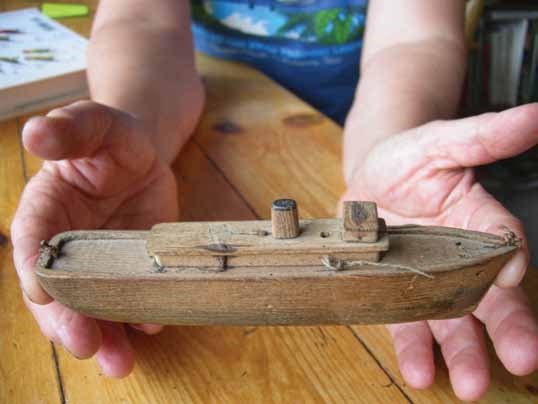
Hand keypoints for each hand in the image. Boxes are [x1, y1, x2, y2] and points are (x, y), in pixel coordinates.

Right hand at [11, 101, 179, 376]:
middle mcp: (66, 247)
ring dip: (104, 336)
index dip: (35, 269)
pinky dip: (139, 317)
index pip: (32, 243)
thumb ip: (71, 128)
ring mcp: (99, 264)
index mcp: (45, 211)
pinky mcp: (130, 270)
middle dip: (68, 321)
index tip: (43, 292)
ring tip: (119, 363)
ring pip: (93, 307)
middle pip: (58, 291)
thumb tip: (36, 132)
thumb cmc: (112, 138)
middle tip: (86, 346)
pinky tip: (151, 327)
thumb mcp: (96, 124)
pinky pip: (131, 300)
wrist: (143, 156)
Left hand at [342, 104, 537, 399]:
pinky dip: (414, 347)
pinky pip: (406, 321)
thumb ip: (485, 135)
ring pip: (452, 320)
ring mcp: (427, 277)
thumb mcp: (441, 140)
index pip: (502, 238)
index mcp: (477, 218)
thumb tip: (537, 114)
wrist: (371, 176)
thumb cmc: (409, 157)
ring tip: (469, 384)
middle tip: (523, 359)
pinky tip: (419, 371)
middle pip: (490, 296)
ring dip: (463, 352)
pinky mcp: (395, 290)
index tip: (513, 276)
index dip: (510, 255)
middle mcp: (460, 256)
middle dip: (506, 328)